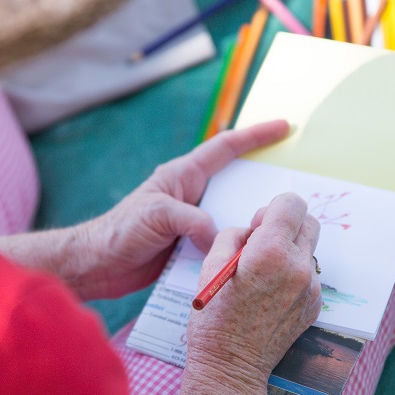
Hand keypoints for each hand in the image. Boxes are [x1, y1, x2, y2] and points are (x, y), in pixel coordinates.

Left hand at [76, 120, 289, 299]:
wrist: (97, 267)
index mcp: (182, 177)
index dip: (256, 135)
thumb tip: (221, 239)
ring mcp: (192, 223)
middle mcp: (191, 196)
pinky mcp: (191, 249)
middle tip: (298, 188)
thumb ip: (191, 221)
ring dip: (254, 223)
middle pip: (236, 184)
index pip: (225, 148)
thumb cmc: (118, 232)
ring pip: (233, 217)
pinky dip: (239, 249)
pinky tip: (258, 258)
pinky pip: (223, 244)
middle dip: (265, 183)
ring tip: (284, 228)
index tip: (284, 126)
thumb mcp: (156, 216)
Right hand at [185, 192, 322, 394]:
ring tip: (262, 277)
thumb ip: (235, 235)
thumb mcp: (211, 265)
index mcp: (270, 251)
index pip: (292, 203)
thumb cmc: (214, 318)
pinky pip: (308, 276)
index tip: (258, 226)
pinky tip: (270, 297)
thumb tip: (254, 228)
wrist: (231, 367)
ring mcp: (311, 288)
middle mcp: (298, 267)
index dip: (272, 209)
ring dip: (289, 252)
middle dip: (286, 225)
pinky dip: (292, 276)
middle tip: (262, 245)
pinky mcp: (315, 305)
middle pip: (309, 222)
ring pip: (308, 250)